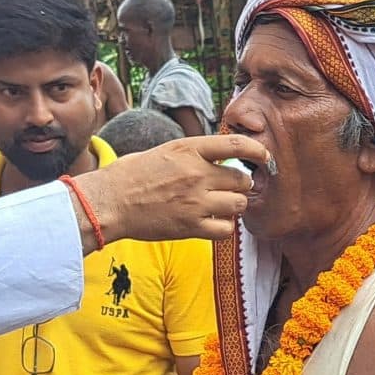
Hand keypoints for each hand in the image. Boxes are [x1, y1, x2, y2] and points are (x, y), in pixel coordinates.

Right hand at [70, 134, 267, 245]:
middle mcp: (196, 174)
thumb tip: (216, 159)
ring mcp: (195, 202)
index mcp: (188, 150)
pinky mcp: (191, 226)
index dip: (257, 150)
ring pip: (238, 204)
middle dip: (242, 183)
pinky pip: (225, 229)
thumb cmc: (129, 176)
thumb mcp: (163, 152)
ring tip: (221, 205)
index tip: (265, 156)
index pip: (235, 145)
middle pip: (243, 179)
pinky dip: (223, 227)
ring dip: (234, 205)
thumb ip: (192, 155)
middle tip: (232, 187)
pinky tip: (212, 222)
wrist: (109, 202)